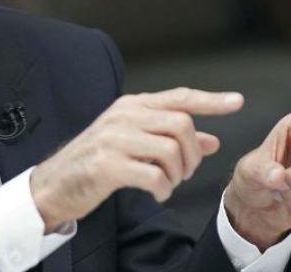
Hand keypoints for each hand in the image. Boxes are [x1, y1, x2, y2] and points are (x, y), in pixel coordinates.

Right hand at [30, 88, 243, 231]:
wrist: (53, 185)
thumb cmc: (96, 163)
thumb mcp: (134, 144)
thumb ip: (170, 138)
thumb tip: (212, 140)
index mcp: (131, 106)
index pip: (179, 97)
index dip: (211, 100)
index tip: (238, 101)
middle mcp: (123, 116)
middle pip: (181, 124)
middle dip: (192, 152)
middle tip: (185, 172)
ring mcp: (113, 139)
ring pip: (170, 150)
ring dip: (178, 174)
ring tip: (168, 183)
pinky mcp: (106, 165)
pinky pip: (153, 175)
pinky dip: (163, 188)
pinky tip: (157, 192)